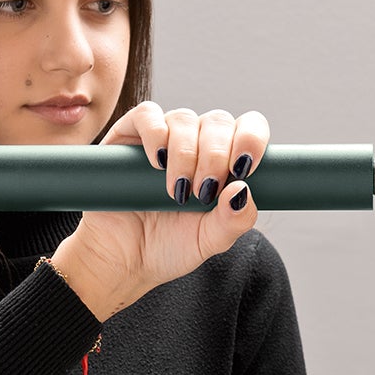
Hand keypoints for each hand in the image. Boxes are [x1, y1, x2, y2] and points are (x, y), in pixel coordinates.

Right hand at [74, 103, 269, 298]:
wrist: (123, 260)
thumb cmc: (169, 246)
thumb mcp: (209, 241)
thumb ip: (234, 220)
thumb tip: (242, 190)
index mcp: (224, 160)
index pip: (249, 127)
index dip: (251, 139)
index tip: (243, 169)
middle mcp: (197, 142)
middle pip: (218, 121)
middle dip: (216, 156)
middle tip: (203, 192)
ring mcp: (163, 136)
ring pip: (185, 118)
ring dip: (185, 153)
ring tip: (176, 191)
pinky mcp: (129, 135)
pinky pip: (147, 114)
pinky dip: (155, 133)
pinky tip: (157, 162)